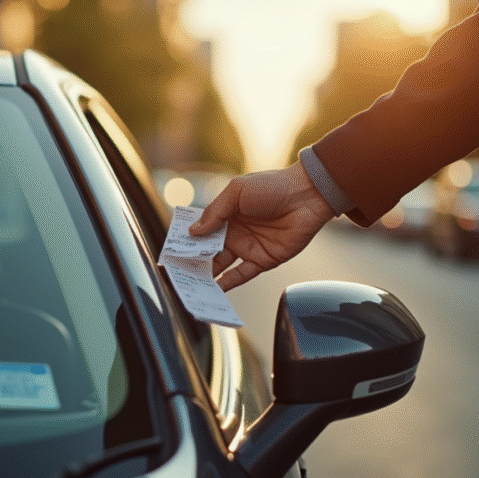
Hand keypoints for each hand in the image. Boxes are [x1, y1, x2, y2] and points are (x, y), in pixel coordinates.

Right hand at [188, 161, 334, 290]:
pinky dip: (228, 284)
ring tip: (191, 287)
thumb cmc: (272, 186)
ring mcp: (247, 247)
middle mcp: (234, 233)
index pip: (201, 231)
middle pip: (208, 252)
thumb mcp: (237, 191)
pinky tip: (215, 291)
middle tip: (177, 274)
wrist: (306, 195)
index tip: (171, 252)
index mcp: (225, 215)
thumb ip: (215, 212)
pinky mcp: (263, 260)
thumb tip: (193, 232)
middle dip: (192, 262)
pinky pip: (242, 275)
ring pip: (222, 266)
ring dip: (207, 276)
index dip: (187, 241)